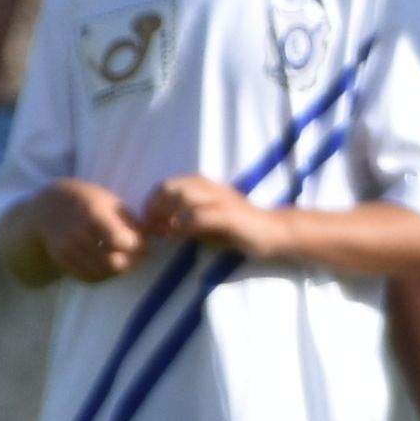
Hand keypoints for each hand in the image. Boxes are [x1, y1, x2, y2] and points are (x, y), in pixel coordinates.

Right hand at [25, 180, 147, 282]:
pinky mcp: (63, 261)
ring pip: (103, 274)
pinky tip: (110, 264)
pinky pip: (89, 278)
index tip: (142, 243)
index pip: (119, 241)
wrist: (49, 208)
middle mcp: (77, 234)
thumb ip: (133, 222)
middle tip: (137, 256)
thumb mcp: (111, 203)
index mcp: (92, 214)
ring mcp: (68, 249)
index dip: (136, 246)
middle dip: (131, 262)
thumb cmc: (89, 202)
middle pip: (113, 262)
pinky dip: (104, 276)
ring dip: (119, 270)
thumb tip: (160, 235)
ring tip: (125, 258)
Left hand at [144, 174, 285, 262]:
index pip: (166, 185)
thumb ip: (182, 222)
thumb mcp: (204, 224)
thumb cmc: (236, 229)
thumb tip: (158, 227)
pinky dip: (184, 224)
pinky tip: (177, 235)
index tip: (147, 222)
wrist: (272, 232)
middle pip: (170, 186)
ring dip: (167, 213)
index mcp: (202, 186)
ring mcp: (220, 199)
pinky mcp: (229, 215)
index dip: (151, 202)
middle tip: (149, 226)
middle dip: (154, 206)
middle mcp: (210, 187)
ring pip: (184, 194)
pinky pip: (200, 215)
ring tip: (161, 230)